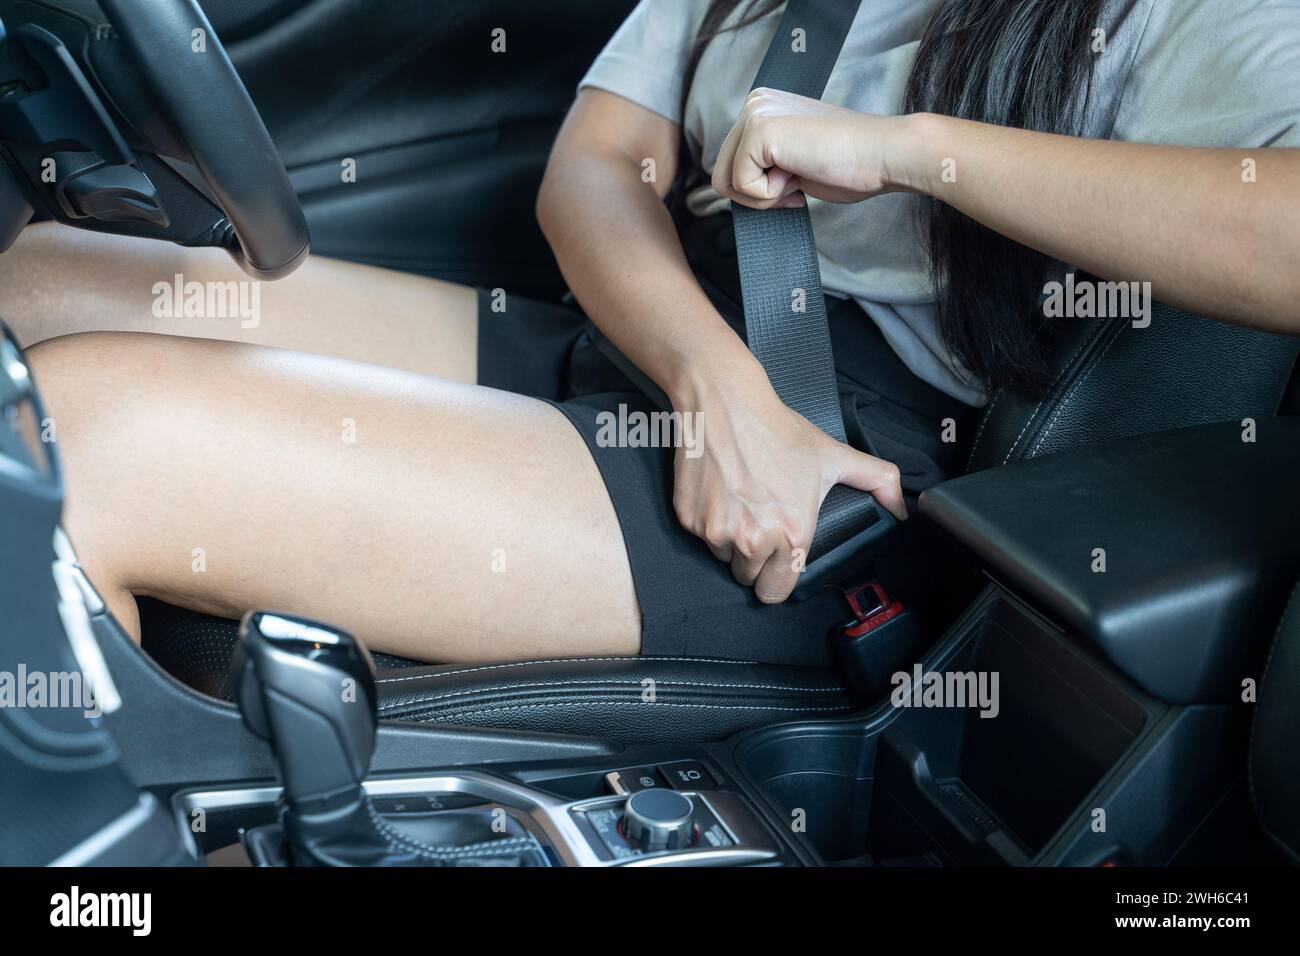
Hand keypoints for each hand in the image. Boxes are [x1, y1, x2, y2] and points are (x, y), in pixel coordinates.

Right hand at [671, 369, 906, 603]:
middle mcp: (752, 540)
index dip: (778, 578)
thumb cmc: (778, 431)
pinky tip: (721, 493)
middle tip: (761, 521)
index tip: (778, 561)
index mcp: (791, 535)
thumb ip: (878, 482)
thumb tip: (903, 509)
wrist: (724, 404)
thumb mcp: (833, 455)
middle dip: (755, 558)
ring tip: (741, 502)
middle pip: (748, 578)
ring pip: (723, 558)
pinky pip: (700, 537)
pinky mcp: (688, 519)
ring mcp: (716, 531)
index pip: (776, 592)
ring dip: (731, 541)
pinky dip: (708, 522)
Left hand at [712, 88, 916, 207]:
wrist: (882, 154)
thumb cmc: (848, 163)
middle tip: (796, 187)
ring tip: (797, 180)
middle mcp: (754, 103)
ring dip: (763, 197)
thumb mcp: (792, 161)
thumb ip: (763, 164)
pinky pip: (742, 185)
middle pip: (722, 174)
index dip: (760, 189)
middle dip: (757, 195)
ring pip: (727, 181)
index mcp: (762, 107)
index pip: (730, 164)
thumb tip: (736, 187)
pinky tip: (799, 176)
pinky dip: (770, 195)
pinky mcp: (759, 131)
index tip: (795, 183)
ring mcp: (755, 114)